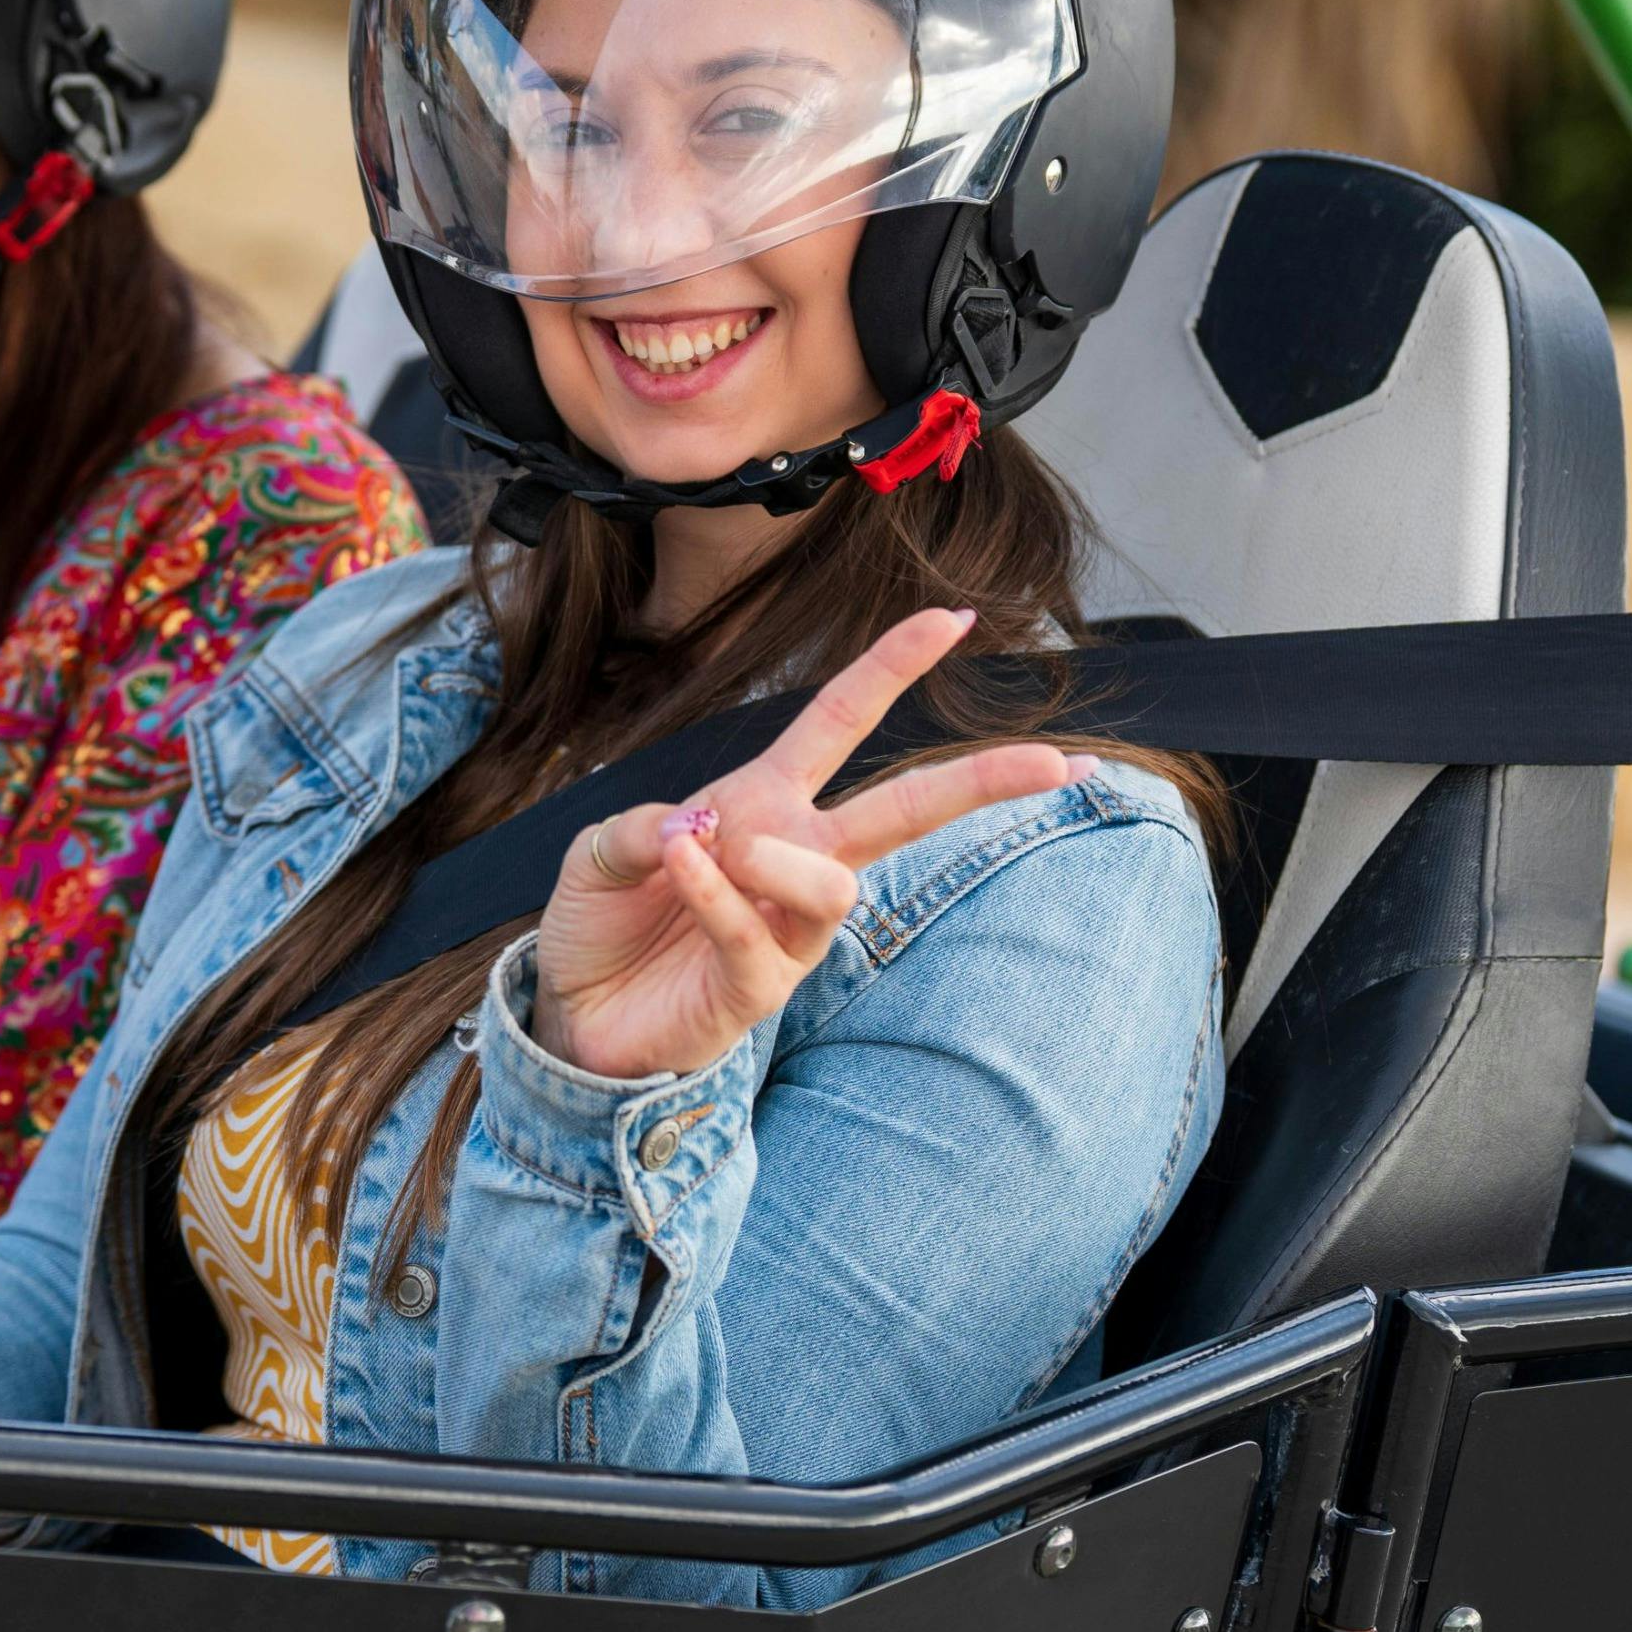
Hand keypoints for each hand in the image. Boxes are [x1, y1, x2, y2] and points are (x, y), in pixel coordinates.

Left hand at [530, 608, 1086, 1082]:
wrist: (573, 1014)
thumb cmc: (606, 921)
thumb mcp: (606, 848)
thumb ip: (648, 825)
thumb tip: (700, 828)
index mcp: (765, 802)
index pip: (840, 721)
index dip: (893, 667)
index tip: (955, 617)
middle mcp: (794, 858)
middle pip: (906, 811)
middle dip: (983, 782)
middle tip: (1058, 760)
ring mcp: (786, 929)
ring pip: (836, 884)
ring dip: (779, 857)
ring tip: (722, 847)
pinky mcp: (760, 989)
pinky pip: (754, 932)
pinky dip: (714, 894)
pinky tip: (681, 868)